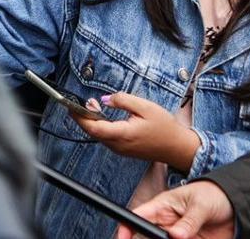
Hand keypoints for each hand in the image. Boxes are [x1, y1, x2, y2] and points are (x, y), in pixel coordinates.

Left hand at [74, 93, 200, 170]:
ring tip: (92, 105)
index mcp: (123, 135)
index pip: (94, 128)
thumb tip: (105, 99)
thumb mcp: (145, 107)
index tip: (70, 106)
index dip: (79, 117)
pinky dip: (100, 126)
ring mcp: (121, 150)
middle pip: (93, 132)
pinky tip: (102, 115)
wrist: (179, 148)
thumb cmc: (165, 128)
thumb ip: (123, 100)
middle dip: (84, 116)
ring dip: (91, 121)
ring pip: (98, 135)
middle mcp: (119, 146)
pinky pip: (106, 138)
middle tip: (83, 101)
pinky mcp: (123, 149)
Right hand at [116, 181, 235, 238]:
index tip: (122, 238)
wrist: (236, 206)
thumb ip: (189, 221)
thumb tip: (175, 236)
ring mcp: (179, 237)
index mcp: (162, 207)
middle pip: (149, 237)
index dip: (126, 227)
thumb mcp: (200, 205)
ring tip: (187, 238)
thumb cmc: (212, 195)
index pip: (138, 216)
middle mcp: (167, 225)